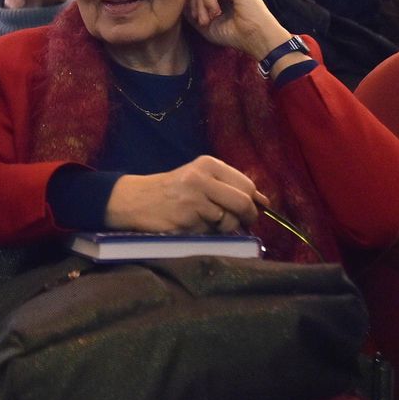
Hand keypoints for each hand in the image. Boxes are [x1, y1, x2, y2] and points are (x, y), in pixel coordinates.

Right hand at [106, 156, 270, 232]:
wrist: (135, 200)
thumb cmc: (172, 190)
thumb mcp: (199, 177)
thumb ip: (228, 186)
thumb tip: (263, 202)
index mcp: (208, 164)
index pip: (246, 185)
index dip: (255, 202)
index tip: (252, 211)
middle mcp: (201, 179)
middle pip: (242, 203)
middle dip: (246, 218)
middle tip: (240, 223)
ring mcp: (193, 200)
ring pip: (228, 222)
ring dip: (223, 228)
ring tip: (206, 222)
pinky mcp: (185, 221)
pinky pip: (210, 234)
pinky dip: (206, 235)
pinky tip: (191, 226)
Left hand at [185, 0, 291, 59]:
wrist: (255, 38)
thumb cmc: (234, 34)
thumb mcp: (205, 23)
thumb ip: (193, 10)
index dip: (192, 2)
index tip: (197, 20)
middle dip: (193, 4)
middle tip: (201, 21)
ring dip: (199, 5)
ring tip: (207, 20)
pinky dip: (207, 1)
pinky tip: (216, 12)